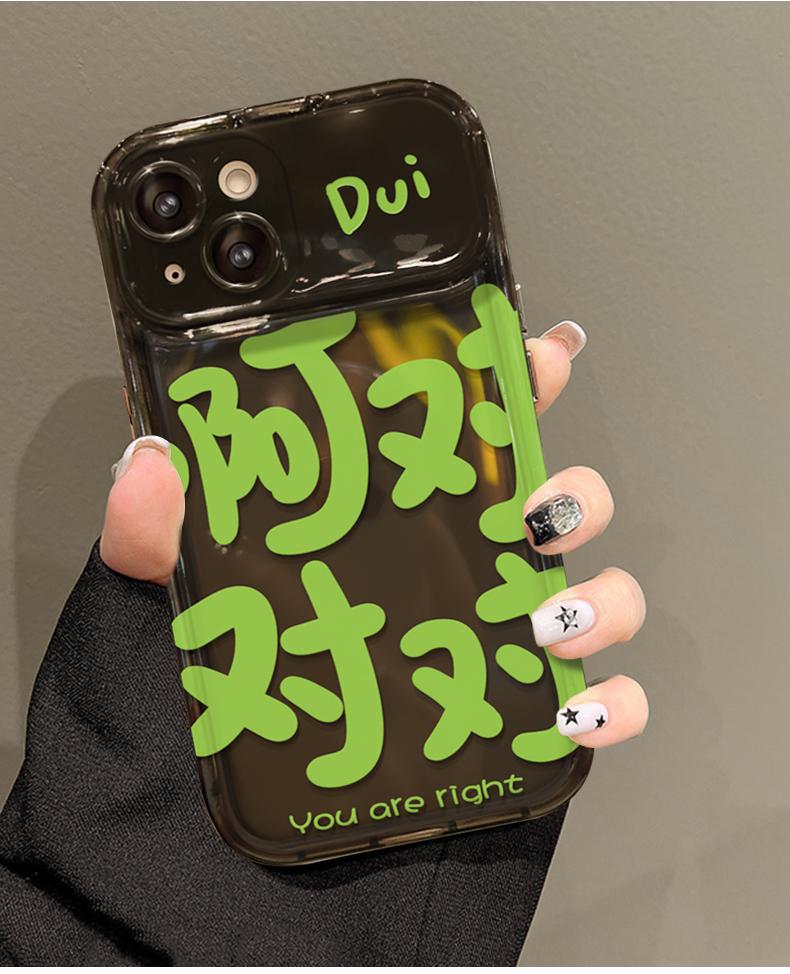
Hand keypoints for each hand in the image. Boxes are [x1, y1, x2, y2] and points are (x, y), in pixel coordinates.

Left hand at [100, 319, 647, 748]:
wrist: (229, 840)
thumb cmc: (220, 708)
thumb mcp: (171, 605)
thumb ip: (154, 535)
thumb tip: (152, 461)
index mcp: (395, 527)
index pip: (471, 434)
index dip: (517, 383)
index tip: (539, 356)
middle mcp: (459, 576)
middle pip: (559, 504)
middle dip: (572, 493)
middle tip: (535, 514)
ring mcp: (497, 647)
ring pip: (598, 594)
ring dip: (600, 595)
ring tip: (544, 618)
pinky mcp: (521, 723)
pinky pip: (603, 706)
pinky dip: (616, 702)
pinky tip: (577, 706)